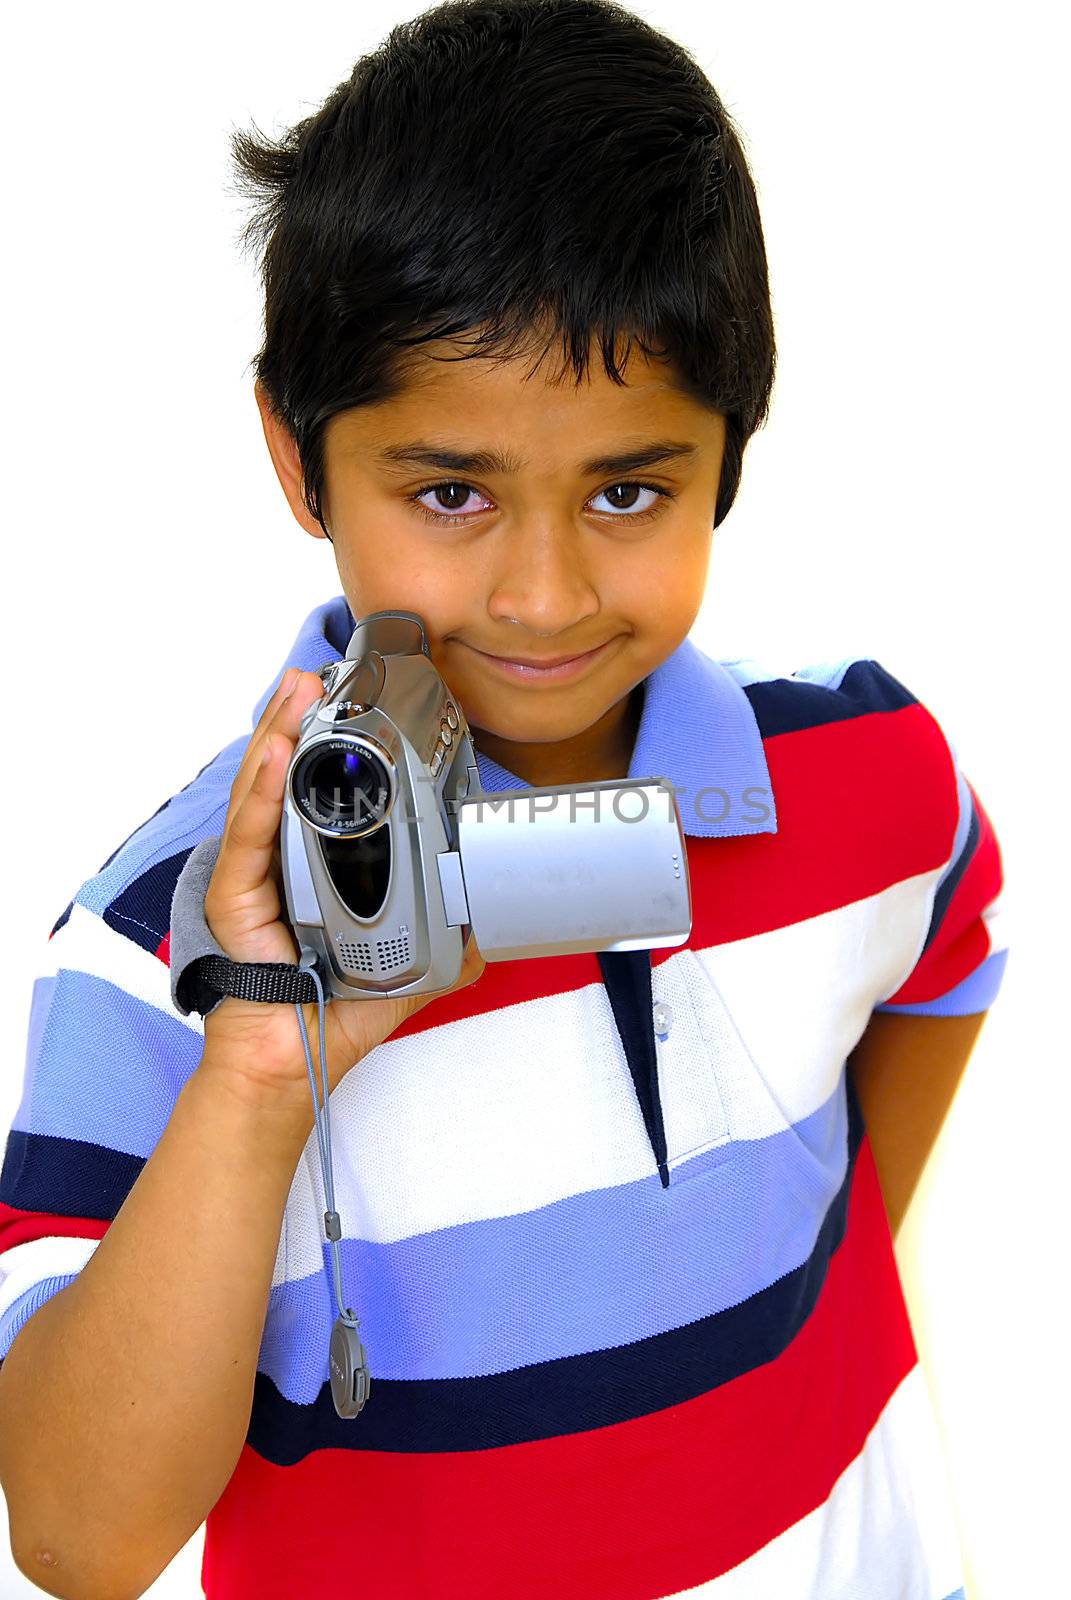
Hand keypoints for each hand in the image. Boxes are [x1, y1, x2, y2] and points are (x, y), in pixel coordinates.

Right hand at [199, 665, 484, 1115]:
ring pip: (262, 791)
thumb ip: (450, 937)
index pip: (315, 789)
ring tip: (293, 691)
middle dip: (298, 719)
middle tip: (315, 674)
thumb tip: (494, 920)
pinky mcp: (235, 898)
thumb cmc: (335, 1008)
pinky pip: (250, 838)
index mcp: (313, 862)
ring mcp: (253, 875)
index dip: (325, 741)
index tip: (347, 698)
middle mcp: (277, 859)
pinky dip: (262, 792)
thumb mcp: (411, 963)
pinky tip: (274, 754)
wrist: (296, 1059)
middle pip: (284, 775)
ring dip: (276, 735)